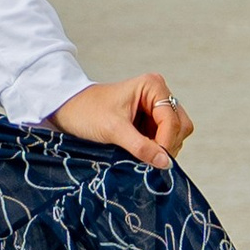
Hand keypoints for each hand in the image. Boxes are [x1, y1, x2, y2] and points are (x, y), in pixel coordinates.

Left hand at [51, 74, 191, 163]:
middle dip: (167, 145)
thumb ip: (141, 146)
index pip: (173, 121)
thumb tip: (166, 163)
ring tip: (138, 154)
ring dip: (161, 149)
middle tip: (148, 159)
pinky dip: (155, 150)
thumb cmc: (87, 112)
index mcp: (152, 86)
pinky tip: (138, 152)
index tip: (155, 162)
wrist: (68, 111)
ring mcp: (155, 109)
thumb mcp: (113, 130)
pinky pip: (163, 140)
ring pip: (175, 135)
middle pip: (180, 127)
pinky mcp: (150, 122)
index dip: (165, 143)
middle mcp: (158, 94)